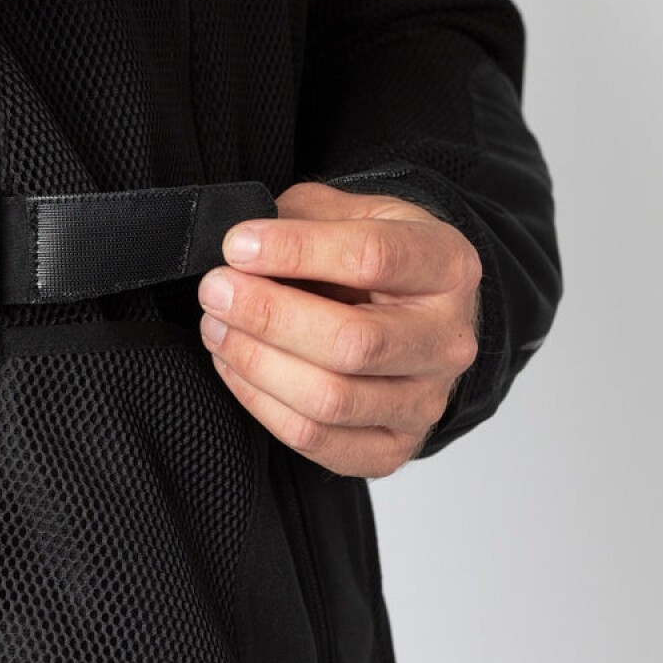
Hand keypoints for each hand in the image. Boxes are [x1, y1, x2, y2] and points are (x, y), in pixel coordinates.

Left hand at [197, 182, 481, 478]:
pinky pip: (316, 439)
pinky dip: (260, 403)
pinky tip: (234, 366)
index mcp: (446, 266)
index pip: (373, 257)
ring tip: (216, 327)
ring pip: (330, 399)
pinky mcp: (393, 448)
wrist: (411, 311)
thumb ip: (301, 221)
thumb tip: (240, 248)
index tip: (238, 245)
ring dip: (255, 362)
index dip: (295, 251)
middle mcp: (447, 340)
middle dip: (268, 315)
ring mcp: (426, 402)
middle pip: (353, 341)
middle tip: (215, 291)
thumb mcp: (351, 213)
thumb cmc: (375, 258)